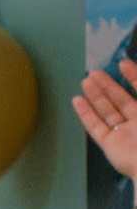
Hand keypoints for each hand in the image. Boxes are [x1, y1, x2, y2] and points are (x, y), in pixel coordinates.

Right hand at [77, 52, 136, 184]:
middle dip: (108, 85)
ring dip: (96, 95)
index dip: (133, 76)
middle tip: (95, 72)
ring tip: (85, 80)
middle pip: (121, 100)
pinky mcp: (109, 144)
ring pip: (107, 111)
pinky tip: (78, 101)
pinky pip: (96, 127)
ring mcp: (123, 133)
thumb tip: (128, 67)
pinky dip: (86, 114)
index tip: (122, 63)